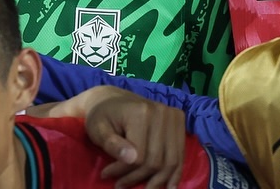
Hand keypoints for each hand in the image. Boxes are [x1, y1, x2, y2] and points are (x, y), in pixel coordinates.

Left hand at [60, 88, 185, 188]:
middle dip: (138, 178)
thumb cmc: (102, 116)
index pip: (139, 155)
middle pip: (156, 159)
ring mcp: (173, 116)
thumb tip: (132, 159)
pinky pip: (181, 152)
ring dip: (159, 180)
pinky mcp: (179, 120)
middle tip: (120, 185)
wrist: (114, 98)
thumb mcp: (98, 130)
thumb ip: (112, 145)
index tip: (106, 175)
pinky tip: (170, 187)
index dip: (123, 172)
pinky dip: (176, 172)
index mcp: (142, 113)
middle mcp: (163, 113)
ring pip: (172, 159)